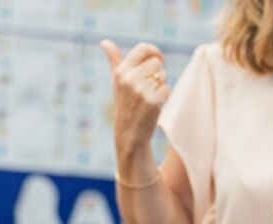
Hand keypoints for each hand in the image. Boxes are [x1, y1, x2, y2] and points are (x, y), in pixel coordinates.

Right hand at [100, 40, 170, 158]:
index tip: (158, 60)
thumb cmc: (124, 104)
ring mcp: (141, 90)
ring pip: (163, 75)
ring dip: (161, 84)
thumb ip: (114, 60)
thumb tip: (104, 42)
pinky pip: (168, 88)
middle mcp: (129, 79)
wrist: (129, 133)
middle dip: (158, 72)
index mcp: (121, 71)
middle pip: (157, 62)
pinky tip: (155, 105)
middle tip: (150, 86)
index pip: (143, 48)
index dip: (154, 52)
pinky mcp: (154, 101)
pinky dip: (164, 96)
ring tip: (149, 96)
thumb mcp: (116, 81)